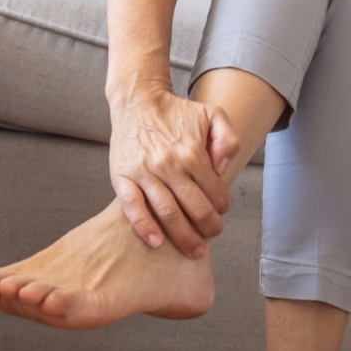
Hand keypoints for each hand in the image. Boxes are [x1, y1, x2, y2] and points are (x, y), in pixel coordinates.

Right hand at [107, 84, 239, 258]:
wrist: (137, 100)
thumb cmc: (176, 111)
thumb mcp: (212, 114)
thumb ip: (227, 138)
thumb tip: (223, 167)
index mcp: (192, 152)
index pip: (214, 192)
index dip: (221, 206)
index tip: (220, 211)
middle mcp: (168, 164)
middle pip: (194, 208)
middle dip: (208, 228)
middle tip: (213, 234)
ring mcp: (144, 172)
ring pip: (167, 213)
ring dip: (183, 236)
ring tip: (194, 250)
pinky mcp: (123, 176)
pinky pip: (132, 207)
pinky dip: (144, 227)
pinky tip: (156, 242)